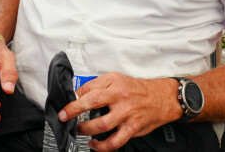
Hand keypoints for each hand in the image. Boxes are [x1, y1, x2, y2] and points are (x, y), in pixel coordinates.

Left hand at [58, 73, 180, 151]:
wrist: (160, 97)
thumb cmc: (136, 88)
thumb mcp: (116, 79)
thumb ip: (99, 85)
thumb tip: (79, 94)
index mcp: (113, 82)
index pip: (89, 87)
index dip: (75, 96)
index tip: (65, 103)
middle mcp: (119, 96)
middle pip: (93, 102)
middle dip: (75, 110)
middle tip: (64, 117)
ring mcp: (126, 113)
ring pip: (103, 124)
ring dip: (87, 129)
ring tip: (79, 131)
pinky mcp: (132, 128)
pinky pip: (116, 141)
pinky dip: (103, 146)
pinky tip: (95, 145)